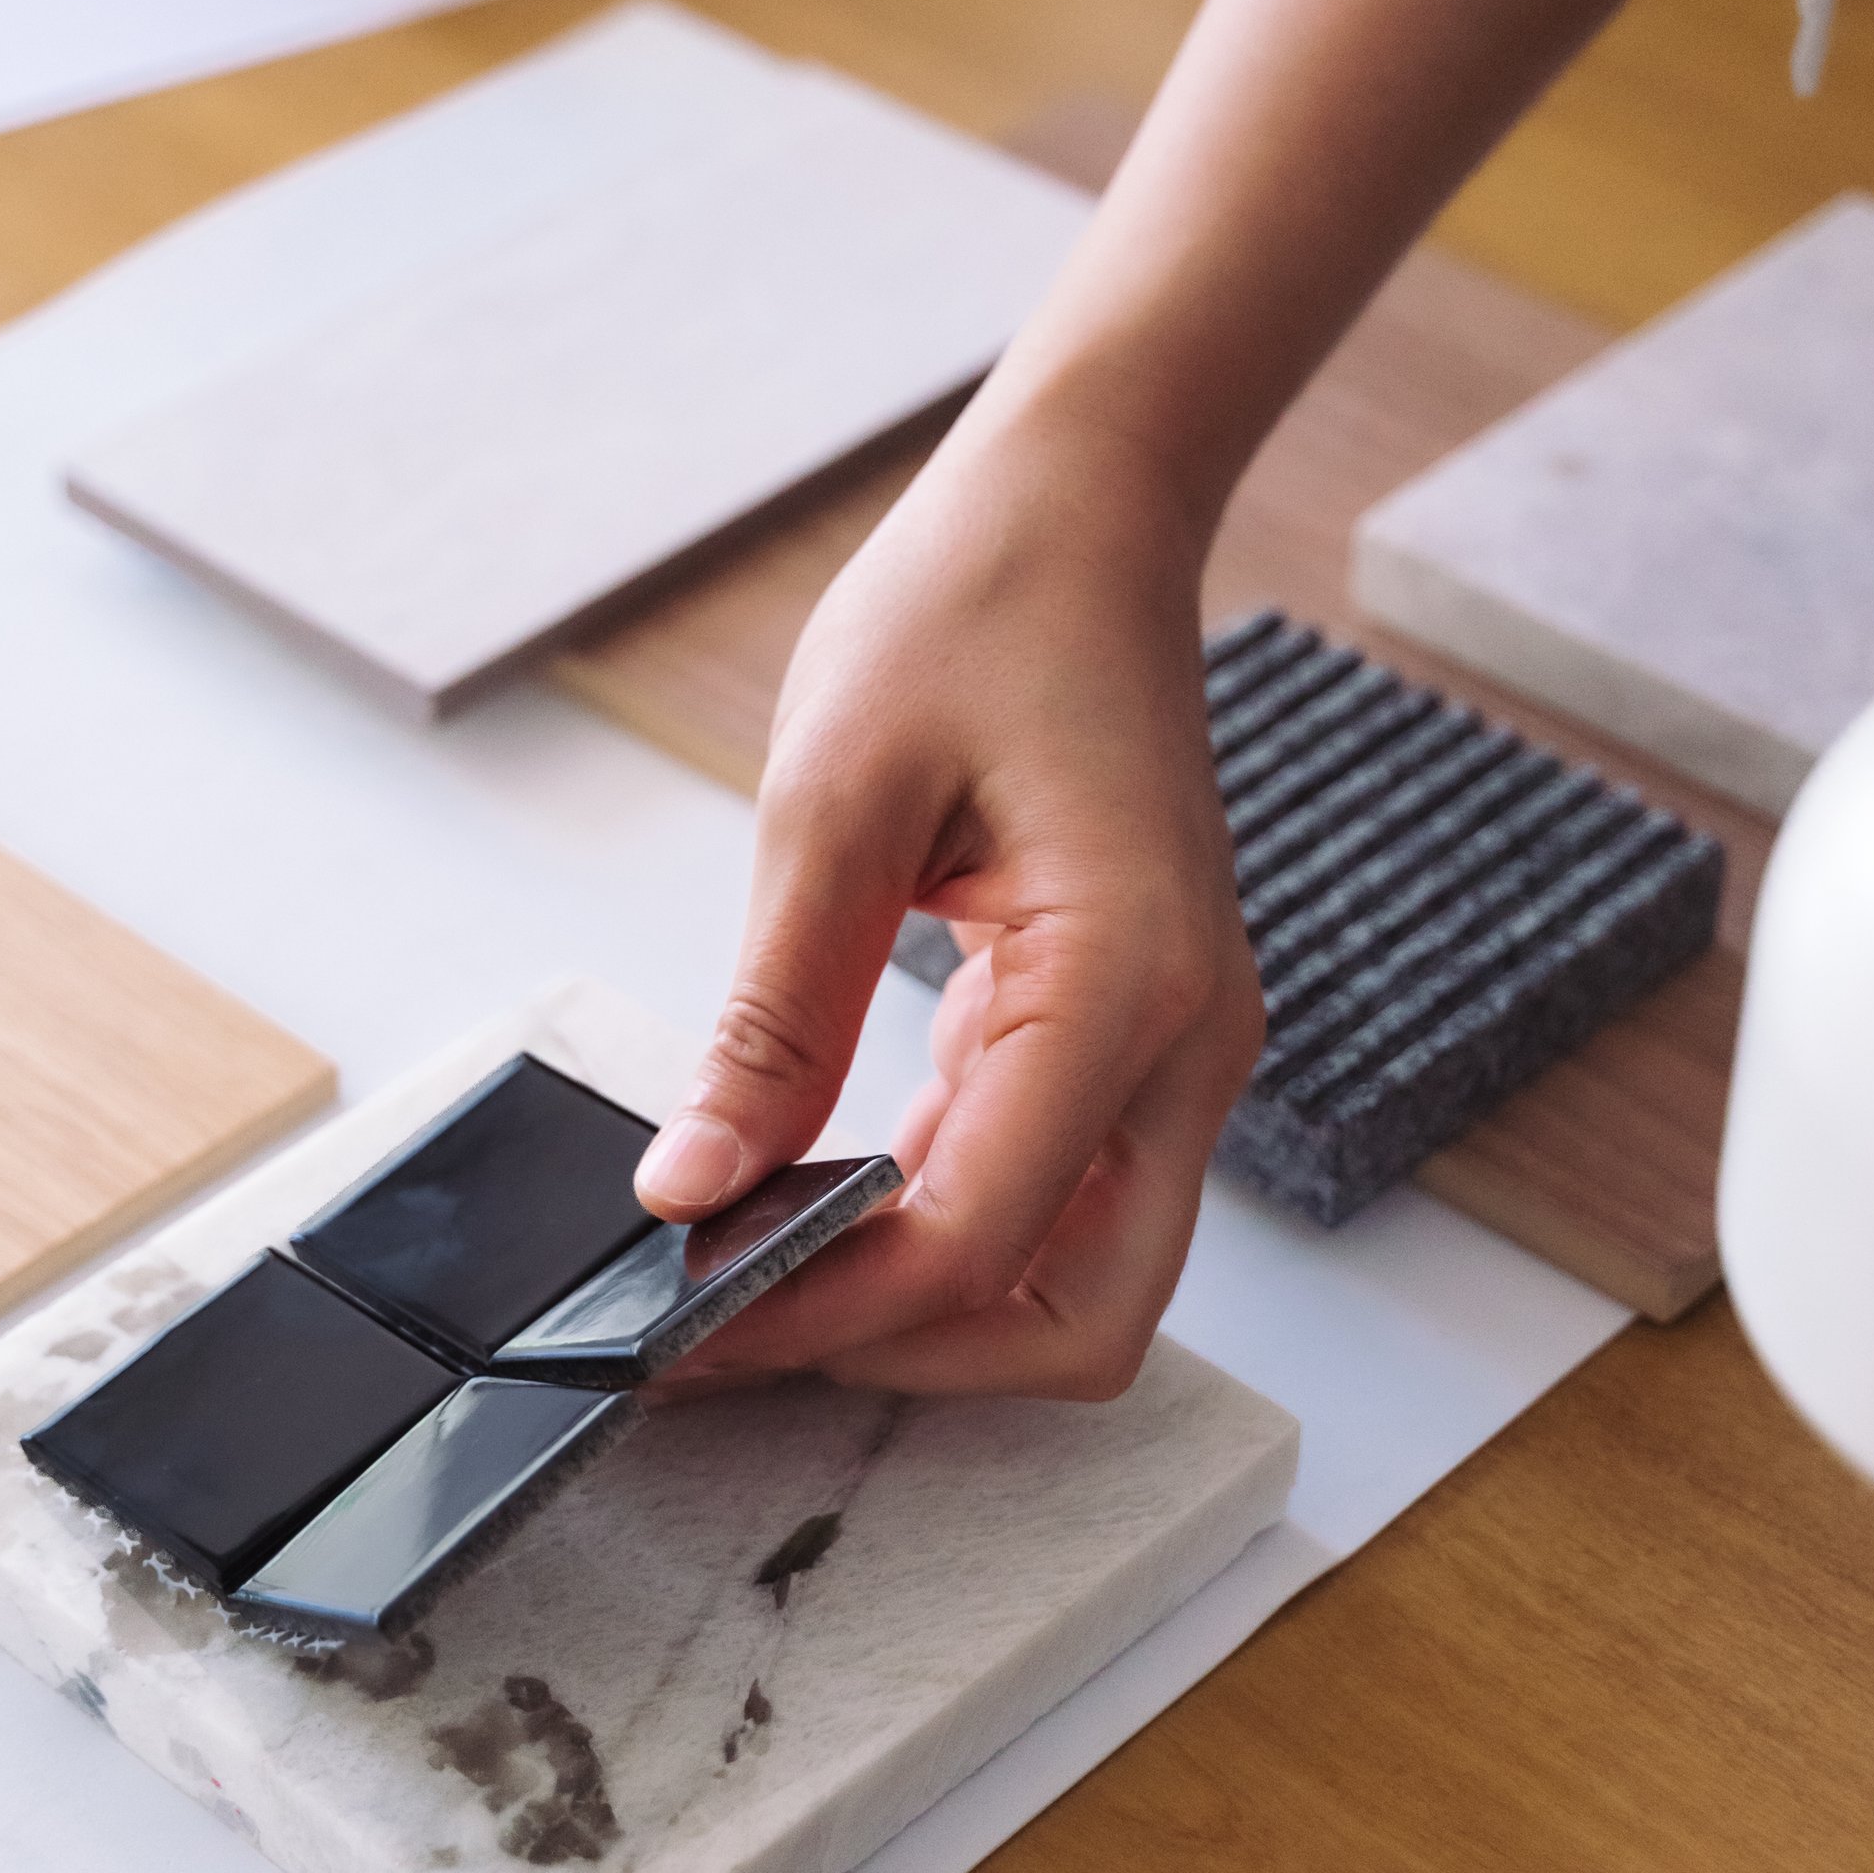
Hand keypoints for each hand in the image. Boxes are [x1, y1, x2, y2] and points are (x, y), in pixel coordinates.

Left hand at [635, 388, 1264, 1397]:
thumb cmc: (975, 611)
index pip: (978, 1241)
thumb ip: (772, 1021)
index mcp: (1125, 982)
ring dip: (929, 1306)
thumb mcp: (834, 804)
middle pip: (1080, 1321)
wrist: (1087, 515)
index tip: (685, 1321)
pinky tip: (822, 1192)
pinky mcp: (1142, 1032)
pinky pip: (1061, 1191)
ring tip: (752, 1272)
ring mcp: (1181, 1045)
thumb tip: (689, 1192)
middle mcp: (1187, 1041)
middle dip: (908, 1356)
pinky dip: (950, 1229)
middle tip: (735, 1329)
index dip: (824, 1312)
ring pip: (1080, 1276)